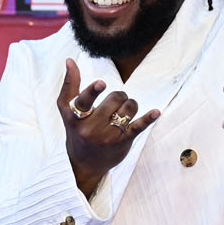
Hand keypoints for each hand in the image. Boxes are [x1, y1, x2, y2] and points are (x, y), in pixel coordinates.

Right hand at [58, 59, 160, 199]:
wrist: (84, 164)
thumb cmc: (76, 131)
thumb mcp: (66, 111)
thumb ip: (70, 85)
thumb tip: (70, 60)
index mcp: (76, 118)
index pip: (84, 102)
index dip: (93, 91)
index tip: (101, 84)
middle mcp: (91, 129)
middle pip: (114, 99)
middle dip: (119, 96)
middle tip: (115, 103)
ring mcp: (108, 136)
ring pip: (128, 108)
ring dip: (130, 105)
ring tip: (123, 112)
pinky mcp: (122, 142)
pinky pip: (138, 127)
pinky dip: (148, 118)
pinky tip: (156, 112)